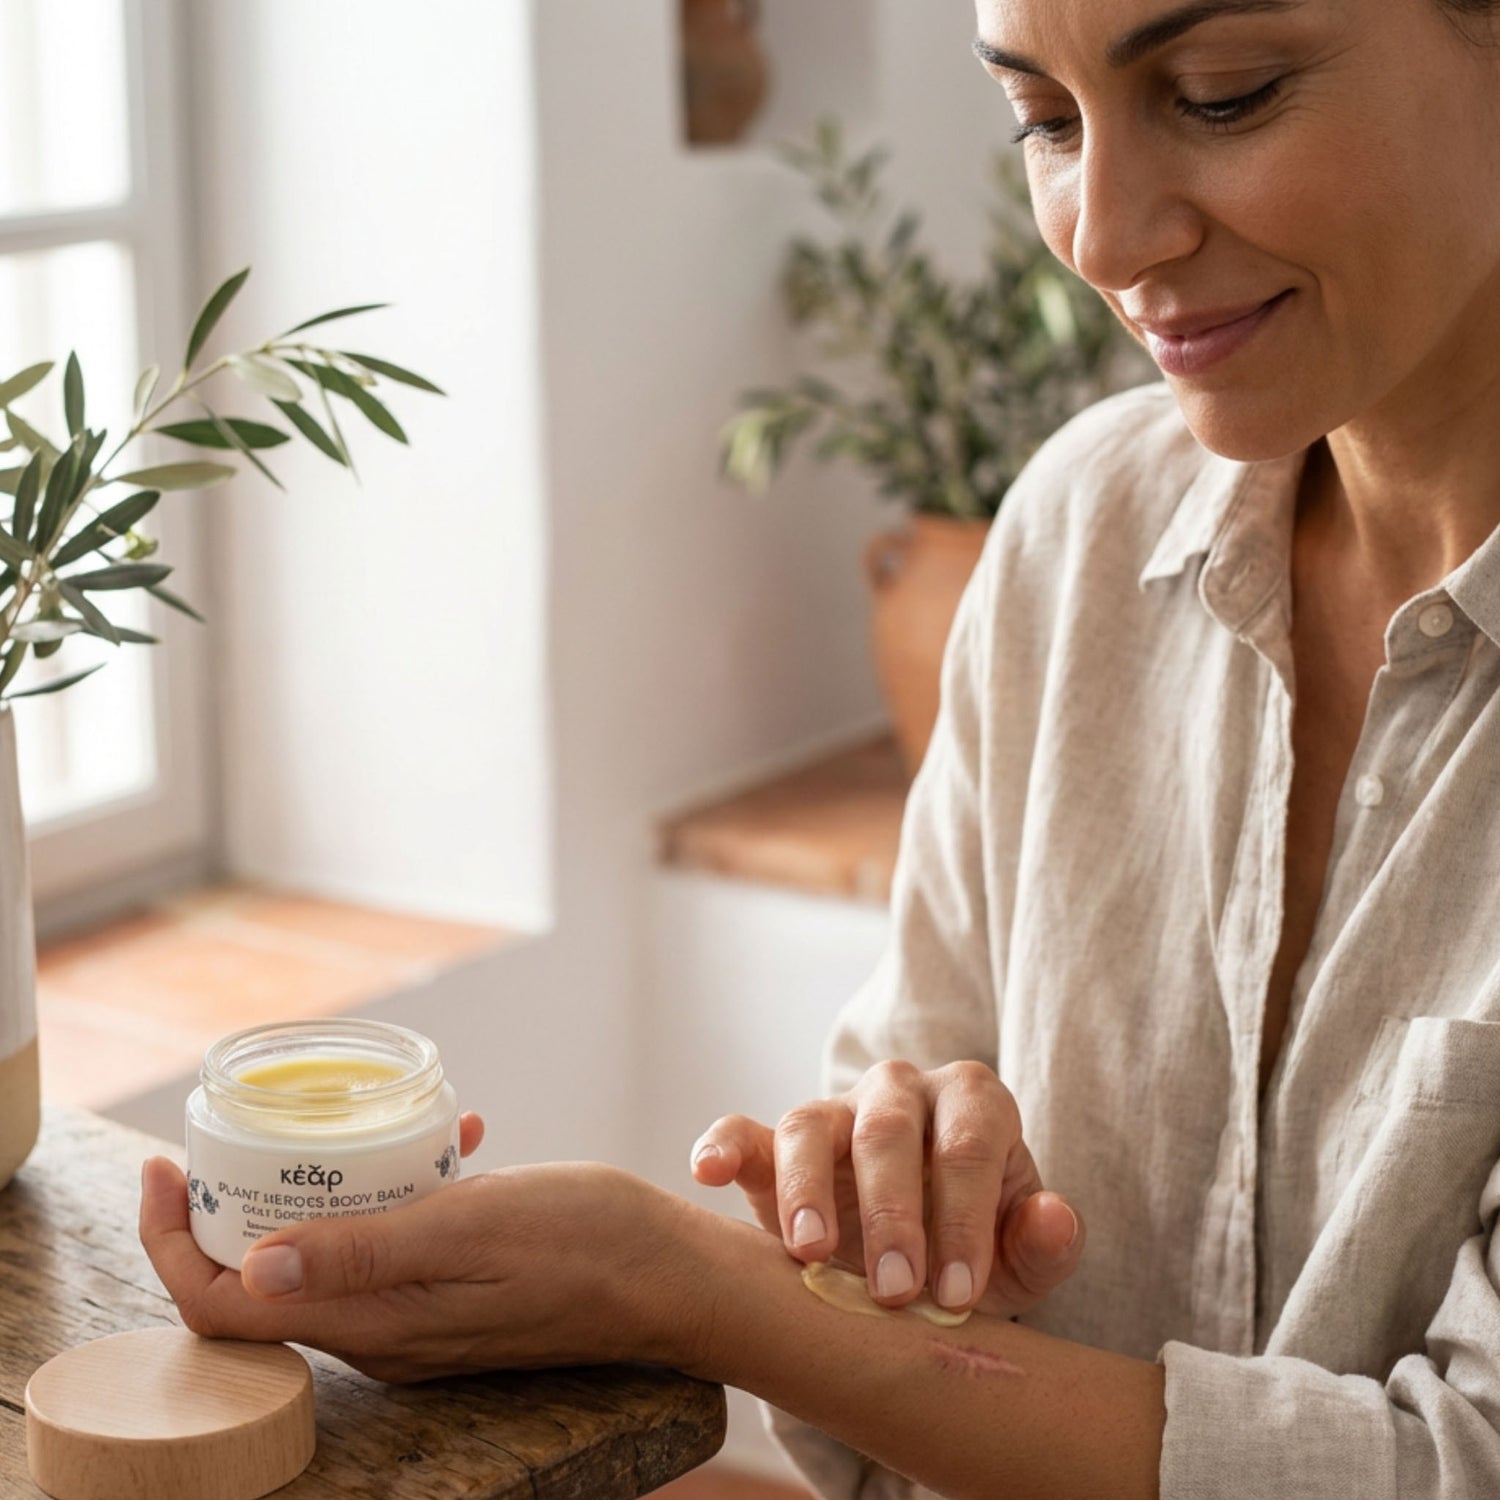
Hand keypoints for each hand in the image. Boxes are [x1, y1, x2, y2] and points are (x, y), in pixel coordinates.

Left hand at [139, 1115, 693, 1381]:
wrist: (673, 1277)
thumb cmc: (587, 1243)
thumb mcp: (474, 1230)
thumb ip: (367, 1252)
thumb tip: (254, 1266)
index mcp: (376, 1324)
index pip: (226, 1308)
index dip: (171, 1245)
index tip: (162, 1168)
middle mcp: (383, 1333)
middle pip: (257, 1286)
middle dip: (225, 1211)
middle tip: (229, 1135)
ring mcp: (417, 1318)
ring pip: (320, 1259)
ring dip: (315, 1190)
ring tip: (336, 1122)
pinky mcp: (450, 1296)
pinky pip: (388, 1245)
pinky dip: (394, 1191)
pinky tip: (452, 1140)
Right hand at [691, 1061, 1083, 1317]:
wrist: (918, 1263)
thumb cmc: (978, 1251)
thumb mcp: (1021, 1258)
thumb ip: (1043, 1240)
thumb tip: (1054, 1216)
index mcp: (971, 1102)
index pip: (968, 1142)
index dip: (964, 1215)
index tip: (957, 1295)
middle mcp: (900, 1092)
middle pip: (888, 1129)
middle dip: (892, 1211)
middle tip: (895, 1293)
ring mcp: (833, 1113)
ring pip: (810, 1123)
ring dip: (809, 1187)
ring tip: (809, 1252)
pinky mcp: (774, 1146)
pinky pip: (743, 1131)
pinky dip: (723, 1145)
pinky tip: (706, 1172)